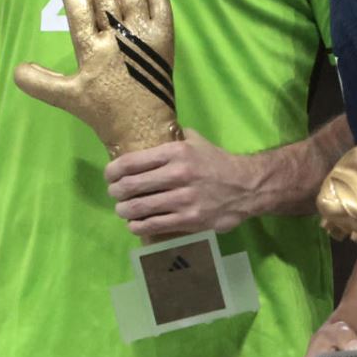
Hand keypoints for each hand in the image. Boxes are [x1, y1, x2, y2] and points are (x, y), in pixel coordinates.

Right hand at [12, 0, 179, 156]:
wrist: (146, 128)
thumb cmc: (105, 111)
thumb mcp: (68, 98)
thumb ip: (41, 83)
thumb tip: (16, 69)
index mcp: (93, 53)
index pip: (80, 11)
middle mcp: (119, 40)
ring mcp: (145, 36)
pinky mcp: (165, 37)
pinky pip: (161, 4)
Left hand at [107, 129, 259, 238]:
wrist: (246, 187)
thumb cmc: (216, 162)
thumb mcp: (196, 141)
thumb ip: (173, 136)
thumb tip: (150, 130)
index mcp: (176, 152)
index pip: (132, 162)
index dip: (113, 171)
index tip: (110, 175)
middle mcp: (178, 174)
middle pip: (131, 186)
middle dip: (116, 192)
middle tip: (115, 194)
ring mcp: (183, 199)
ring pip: (139, 208)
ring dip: (124, 210)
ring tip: (123, 210)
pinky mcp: (189, 220)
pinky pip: (154, 225)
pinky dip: (138, 226)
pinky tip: (135, 224)